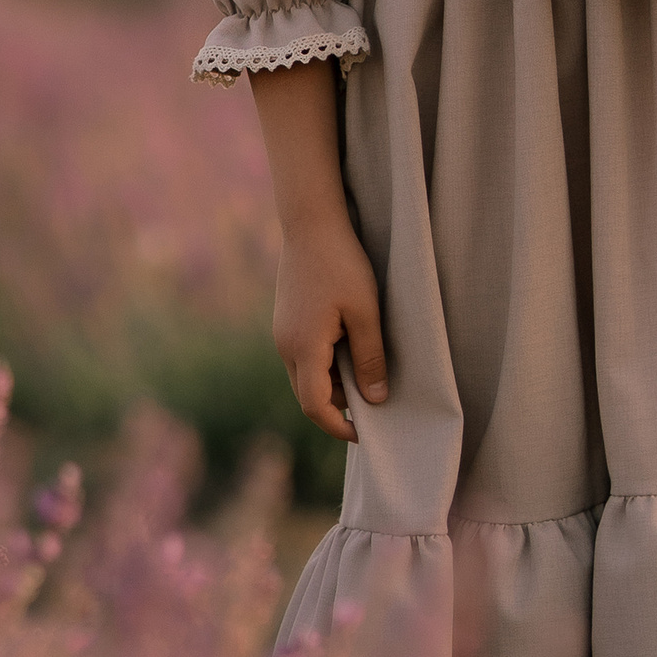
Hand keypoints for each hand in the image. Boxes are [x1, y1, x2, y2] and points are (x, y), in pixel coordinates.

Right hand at [273, 214, 386, 442]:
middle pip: (307, 395)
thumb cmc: (342, 264)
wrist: (311, 222)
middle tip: (371, 403)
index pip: (315, 407)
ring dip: (331, 384)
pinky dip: (322, 364)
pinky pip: (301, 355)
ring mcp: (280, 332)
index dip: (339, 426)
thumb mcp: (365, 313)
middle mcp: (284, 345)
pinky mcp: (284, 320)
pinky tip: (346, 347)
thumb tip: (376, 399)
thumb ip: (369, 358)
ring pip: (303, 375)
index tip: (364, 433)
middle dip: (337, 407)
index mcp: (303, 348)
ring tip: (363, 371)